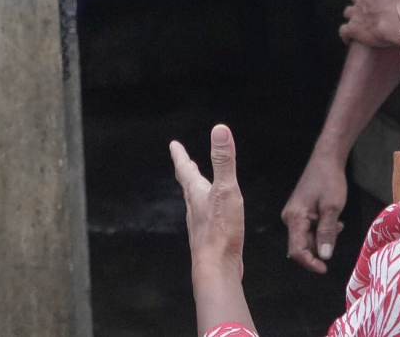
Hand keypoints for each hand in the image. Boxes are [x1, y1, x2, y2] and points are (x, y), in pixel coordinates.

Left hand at [170, 125, 253, 335]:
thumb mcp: (226, 190)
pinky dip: (207, 207)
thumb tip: (219, 130)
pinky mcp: (210, 238)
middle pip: (188, 185)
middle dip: (187, 171)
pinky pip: (206, 216)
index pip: (185, 170)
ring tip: (198, 185)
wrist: (217, 268)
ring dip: (196, 189)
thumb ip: (224, 161)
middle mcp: (195, 207)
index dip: (180, 156)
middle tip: (183, 161)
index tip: (173, 145)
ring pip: (195, 201)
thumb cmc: (221, 230)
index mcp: (197, 193)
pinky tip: (214, 214)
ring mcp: (201, 224)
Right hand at [282, 152, 348, 273]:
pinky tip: (332, 219)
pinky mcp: (299, 211)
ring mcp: (293, 214)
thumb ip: (327, 233)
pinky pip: (308, 228)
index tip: (325, 269)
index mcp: (294, 218)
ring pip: (307, 237)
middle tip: (337, 230)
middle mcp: (289, 217)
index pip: (297, 250)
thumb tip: (324, 256)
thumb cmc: (330, 181)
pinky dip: (321, 229)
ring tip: (337, 222)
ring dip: (322, 236)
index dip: (310, 262)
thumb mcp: (332, 208)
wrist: (326, 159)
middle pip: (302, 244)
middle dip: (320, 245)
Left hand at [339, 0, 399, 48]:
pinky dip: (346, 35)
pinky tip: (350, 40)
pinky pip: (344, 31)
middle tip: (374, 10)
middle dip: (362, 1)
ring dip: (354, 16)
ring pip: (348, 11)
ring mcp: (355, 11)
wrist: (399, 24)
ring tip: (362, 25)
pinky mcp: (352, 27)